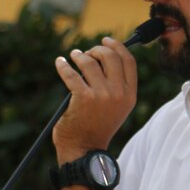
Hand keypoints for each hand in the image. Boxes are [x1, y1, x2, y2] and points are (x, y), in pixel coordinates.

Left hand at [52, 37, 136, 161]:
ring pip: (90, 62)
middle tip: (87, 53)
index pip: (128, 61)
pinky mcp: (83, 97)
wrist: (84, 149)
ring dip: (79, 55)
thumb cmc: (97, 126)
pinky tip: (60, 63)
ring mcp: (102, 95)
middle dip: (97, 49)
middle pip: (110, 56)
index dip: (117, 46)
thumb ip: (116, 85)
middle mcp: (119, 94)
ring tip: (74, 56)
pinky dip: (63, 65)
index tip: (106, 41)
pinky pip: (71, 73)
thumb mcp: (116, 107)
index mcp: (130, 95)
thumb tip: (104, 55)